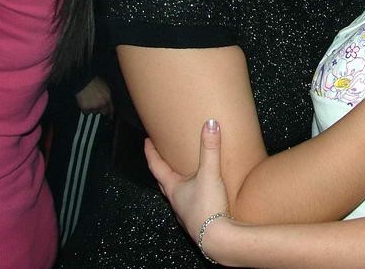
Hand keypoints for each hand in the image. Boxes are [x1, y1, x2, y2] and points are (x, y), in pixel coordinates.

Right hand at [75, 76, 113, 116]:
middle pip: (103, 112)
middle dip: (101, 109)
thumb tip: (110, 102)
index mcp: (108, 98)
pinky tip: (85, 101)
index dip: (111, 113)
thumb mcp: (106, 87)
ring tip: (90, 100)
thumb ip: (109, 96)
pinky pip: (86, 112)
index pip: (111, 109)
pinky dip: (86, 108)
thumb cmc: (94, 82)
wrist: (83, 81)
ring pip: (95, 112)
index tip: (110, 117)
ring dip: (93, 108)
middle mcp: (102, 104)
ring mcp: (93, 107)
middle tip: (97, 104)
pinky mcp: (85, 108)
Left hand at [145, 120, 231, 242]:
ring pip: (176, 194)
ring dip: (177, 183)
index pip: (156, 166)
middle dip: (161, 167)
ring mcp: (185, 212)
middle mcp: (176, 201)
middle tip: (161, 155)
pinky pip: (190, 203)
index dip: (151, 152)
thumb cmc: (208, 208)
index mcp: (174, 188)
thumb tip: (210, 124)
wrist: (218, 238)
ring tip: (184, 173)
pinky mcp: (198, 220)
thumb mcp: (210, 173)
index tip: (146, 141)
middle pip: (163, 181)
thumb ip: (210, 148)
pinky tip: (203, 194)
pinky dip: (192, 195)